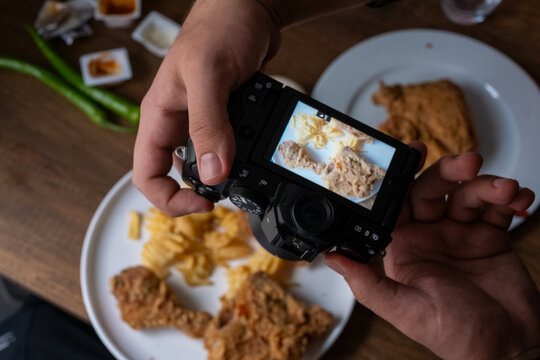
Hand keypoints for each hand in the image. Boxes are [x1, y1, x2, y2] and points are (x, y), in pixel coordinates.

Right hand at [133, 0, 281, 215]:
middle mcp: (176, 124)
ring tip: (243, 177)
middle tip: (228, 193)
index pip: (145, 174)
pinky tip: (253, 154)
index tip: (202, 203)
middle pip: (175, 175)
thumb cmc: (219, 29)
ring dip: (220, 175)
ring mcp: (199, 121)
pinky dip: (237, 157)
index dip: (169, 199)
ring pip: (202, 163)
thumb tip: (212, 173)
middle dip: (198, 191)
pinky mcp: (223, 117)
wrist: (249, 10)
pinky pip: (224, 147)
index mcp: (158, 117)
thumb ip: (208, 124)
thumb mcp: (208, 76)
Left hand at [325, 148, 539, 358]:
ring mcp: (461, 235)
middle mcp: (430, 237)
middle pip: (433, 189)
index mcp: (404, 248)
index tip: (412, 152)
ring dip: (487, 185)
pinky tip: (520, 199)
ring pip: (468, 194)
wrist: (510, 348)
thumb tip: (331, 258)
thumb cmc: (456, 336)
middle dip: (450, 171)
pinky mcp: (491, 237)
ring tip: (505, 190)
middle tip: (469, 163)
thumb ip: (368, 283)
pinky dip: (509, 197)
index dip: (402, 176)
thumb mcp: (405, 308)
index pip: (397, 202)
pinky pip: (497, 208)